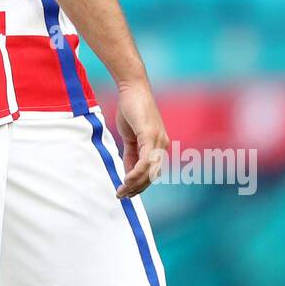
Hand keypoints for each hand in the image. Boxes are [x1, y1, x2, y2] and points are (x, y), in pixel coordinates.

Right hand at [114, 83, 168, 198]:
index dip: (140, 184)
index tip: (127, 192)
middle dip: (137, 188)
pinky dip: (136, 172)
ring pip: (149, 171)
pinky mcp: (150, 135)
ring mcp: (158, 140)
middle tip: (122, 196)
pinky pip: (145, 160)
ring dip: (135, 184)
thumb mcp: (130, 136)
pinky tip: (126, 179)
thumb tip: (128, 171)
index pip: (152, 171)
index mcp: (159, 145)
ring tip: (122, 191)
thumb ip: (131, 153)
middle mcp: (162, 144)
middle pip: (152, 175)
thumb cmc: (131, 109)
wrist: (132, 89)